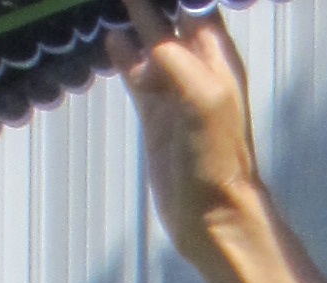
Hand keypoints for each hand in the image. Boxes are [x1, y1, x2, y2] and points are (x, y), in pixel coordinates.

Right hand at [117, 0, 262, 255]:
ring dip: (131, 16)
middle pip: (168, 13)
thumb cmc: (217, 156)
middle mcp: (195, 65)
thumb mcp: (200, 93)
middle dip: (149, 1)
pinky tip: (110, 36)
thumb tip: (134, 34)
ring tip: (112, 2)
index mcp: (215, 53)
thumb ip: (171, 53)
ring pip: (147, 38)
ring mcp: (173, 88)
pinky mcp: (155, 112)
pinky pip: (134, 70)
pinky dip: (121, 53)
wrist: (213, 216)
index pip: (193, 3)